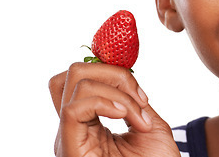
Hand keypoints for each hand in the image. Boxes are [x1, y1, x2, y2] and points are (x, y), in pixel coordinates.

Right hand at [49, 62, 180, 156]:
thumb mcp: (148, 124)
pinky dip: (106, 102)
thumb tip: (123, 73)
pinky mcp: (70, 151)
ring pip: (76, 83)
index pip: (81, 79)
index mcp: (89, 123)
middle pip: (72, 73)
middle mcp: (74, 129)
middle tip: (139, 98)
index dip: (111, 70)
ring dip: (117, 91)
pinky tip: (126, 117)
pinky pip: (74, 108)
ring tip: (139, 118)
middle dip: (111, 71)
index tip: (142, 94)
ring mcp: (69, 139)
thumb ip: (132, 99)